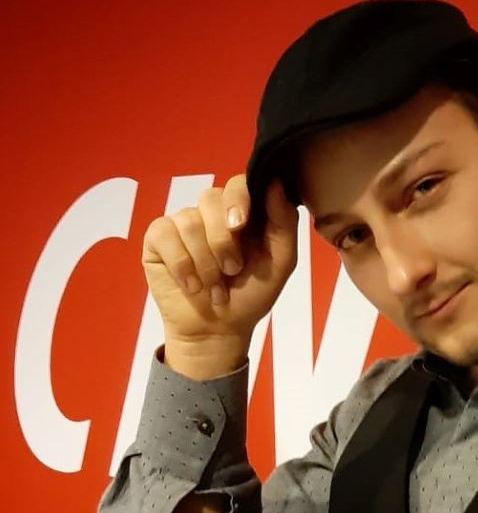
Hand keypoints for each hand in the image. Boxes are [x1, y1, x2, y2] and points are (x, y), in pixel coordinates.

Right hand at [141, 175, 298, 376]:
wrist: (220, 329)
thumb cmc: (252, 294)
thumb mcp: (280, 263)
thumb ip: (283, 223)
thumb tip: (275, 183)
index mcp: (245, 212)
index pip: (239, 183)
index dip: (239, 199)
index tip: (241, 225)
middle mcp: (213, 211)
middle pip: (211, 198)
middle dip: (223, 241)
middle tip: (232, 270)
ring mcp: (184, 222)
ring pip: (189, 222)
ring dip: (206, 263)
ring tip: (215, 286)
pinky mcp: (158, 238)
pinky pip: (165, 236)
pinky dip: (182, 266)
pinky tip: (192, 285)